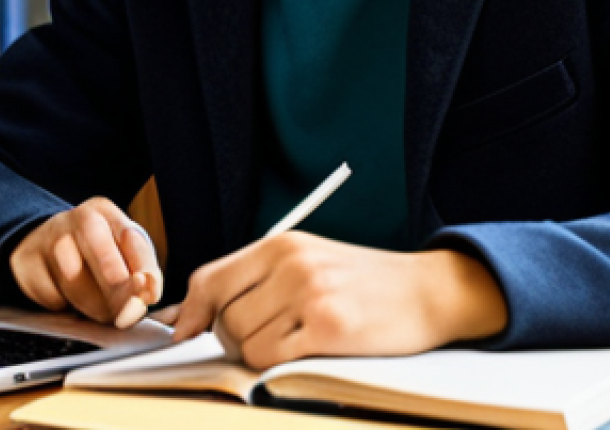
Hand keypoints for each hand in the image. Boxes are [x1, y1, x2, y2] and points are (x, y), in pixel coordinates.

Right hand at [9, 197, 162, 327]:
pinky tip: (68, 299)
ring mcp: (49, 238)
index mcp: (105, 211)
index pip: (131, 238)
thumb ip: (140, 268)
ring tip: (102, 310)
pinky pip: (51, 297)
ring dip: (94, 306)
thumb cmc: (92, 249)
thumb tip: (151, 292)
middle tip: (127, 313)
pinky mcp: (27, 263)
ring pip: (76, 283)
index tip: (149, 294)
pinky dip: (64, 306)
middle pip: (104, 257)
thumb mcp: (120, 249)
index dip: (143, 269)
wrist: (40, 244)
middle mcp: (78, 218)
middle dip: (119, 292)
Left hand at [172, 232, 506, 369]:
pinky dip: (278, 365)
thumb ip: (256, 280)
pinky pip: (271, 361)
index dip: (190, 312)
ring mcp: (309, 295)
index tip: (183, 331)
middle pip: (224, 318)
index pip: (211, 278)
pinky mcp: (327, 328)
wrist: (426, 289)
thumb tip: (193, 313)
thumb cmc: (363, 281)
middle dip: (233, 338)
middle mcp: (291, 264)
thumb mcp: (309, 260)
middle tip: (268, 337)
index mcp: (282, 243)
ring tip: (295, 341)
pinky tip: (308, 351)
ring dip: (259, 354)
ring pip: (243, 343)